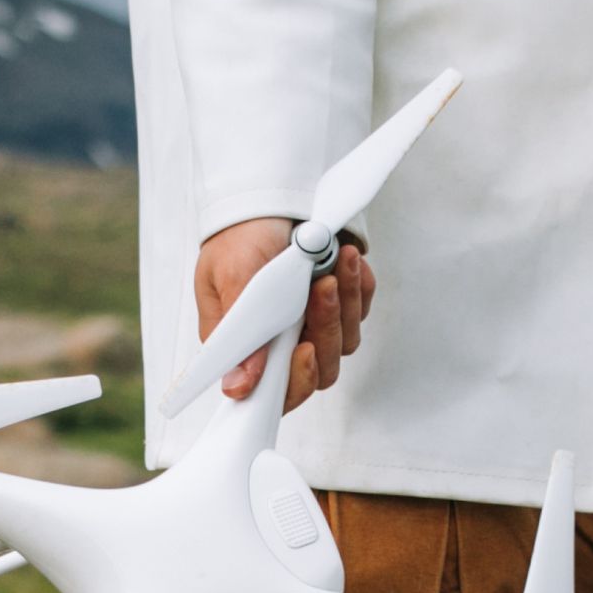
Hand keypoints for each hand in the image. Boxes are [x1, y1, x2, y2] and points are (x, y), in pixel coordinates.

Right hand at [193, 217, 374, 408]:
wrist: (266, 199)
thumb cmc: (239, 238)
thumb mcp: (230, 277)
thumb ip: (238, 334)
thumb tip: (238, 389)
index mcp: (247, 348)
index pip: (275, 393)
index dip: (294, 383)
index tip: (303, 350)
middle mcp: (282, 344)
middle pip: (319, 370)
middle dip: (325, 328)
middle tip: (320, 288)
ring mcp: (313, 325)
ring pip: (345, 341)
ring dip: (345, 303)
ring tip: (334, 262)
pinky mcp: (341, 305)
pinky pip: (362, 310)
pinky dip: (357, 285)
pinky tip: (343, 259)